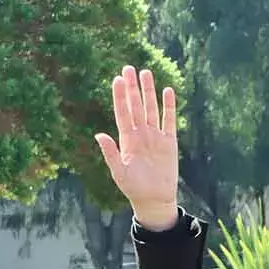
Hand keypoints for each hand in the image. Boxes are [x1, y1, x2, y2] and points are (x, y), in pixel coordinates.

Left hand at [95, 66, 179, 231]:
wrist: (154, 200)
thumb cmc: (134, 188)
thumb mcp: (119, 172)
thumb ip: (110, 153)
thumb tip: (98, 135)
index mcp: (127, 140)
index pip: (122, 112)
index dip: (119, 96)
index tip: (117, 79)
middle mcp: (140, 134)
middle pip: (136, 105)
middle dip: (132, 88)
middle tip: (128, 68)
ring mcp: (155, 136)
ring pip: (151, 108)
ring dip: (149, 91)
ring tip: (146, 73)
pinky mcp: (169, 141)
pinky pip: (169, 120)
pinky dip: (169, 105)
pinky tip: (168, 91)